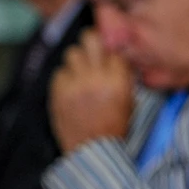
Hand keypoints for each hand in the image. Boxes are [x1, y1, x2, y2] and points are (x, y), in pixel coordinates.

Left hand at [49, 29, 133, 152]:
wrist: (92, 150)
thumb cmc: (115, 127)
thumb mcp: (130, 101)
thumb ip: (123, 77)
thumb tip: (117, 54)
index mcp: (118, 82)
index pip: (114, 48)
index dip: (112, 47)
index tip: (111, 49)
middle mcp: (96, 78)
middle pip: (90, 39)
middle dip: (92, 41)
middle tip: (93, 49)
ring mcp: (75, 84)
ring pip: (72, 52)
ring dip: (78, 60)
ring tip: (82, 72)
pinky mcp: (58, 91)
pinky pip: (60, 72)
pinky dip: (66, 78)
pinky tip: (72, 89)